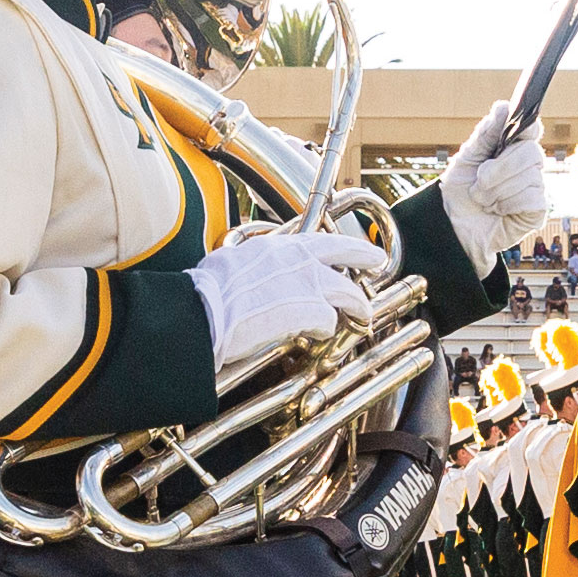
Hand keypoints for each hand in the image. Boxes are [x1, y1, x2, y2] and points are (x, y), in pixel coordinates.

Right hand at [190, 227, 393, 376]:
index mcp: (273, 245)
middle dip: (365, 255)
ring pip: (347, 291)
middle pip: (345, 251)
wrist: (199, 314)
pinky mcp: (310, 310)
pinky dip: (326, 331)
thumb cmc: (202, 296)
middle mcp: (295, 257)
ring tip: (361, 316)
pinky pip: (330, 321)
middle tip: (377, 261)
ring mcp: (306, 282)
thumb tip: (244, 273)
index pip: (316, 239)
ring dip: (356, 305)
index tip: (350, 247)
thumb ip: (248, 265)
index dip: (338, 244)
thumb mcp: (227, 265)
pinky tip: (316, 337)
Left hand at [442, 107, 551, 264]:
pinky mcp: (537, 211)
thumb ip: (486, 133)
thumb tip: (503, 107)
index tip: (513, 130)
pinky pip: (532, 199)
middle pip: (531, 152)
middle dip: (499, 168)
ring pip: (530, 177)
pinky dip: (507, 205)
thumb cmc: (460, 189)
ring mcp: (535, 187)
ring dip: (497, 190)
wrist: (452, 225)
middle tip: (480, 181)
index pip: (531, 128)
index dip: (526, 127)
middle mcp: (529, 165)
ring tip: (484, 200)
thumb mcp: (467, 156)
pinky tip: (498, 211)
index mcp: (513, 147)